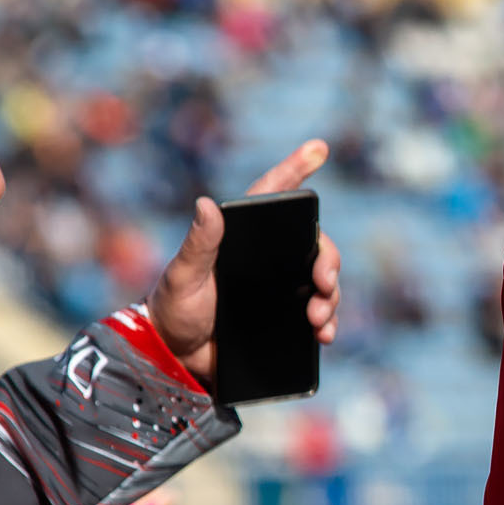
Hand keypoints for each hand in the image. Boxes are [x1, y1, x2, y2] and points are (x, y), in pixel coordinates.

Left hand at [149, 138, 343, 385]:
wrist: (175, 357)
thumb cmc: (173, 308)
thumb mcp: (182, 276)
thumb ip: (198, 243)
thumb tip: (207, 203)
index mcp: (241, 237)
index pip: (271, 196)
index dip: (295, 169)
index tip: (319, 147)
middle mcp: (266, 258)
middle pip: (313, 244)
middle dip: (328, 260)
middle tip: (324, 281)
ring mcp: (279, 287)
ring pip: (322, 279)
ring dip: (331, 295)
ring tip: (318, 317)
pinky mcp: (286, 317)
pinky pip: (319, 314)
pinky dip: (328, 321)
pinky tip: (323, 333)